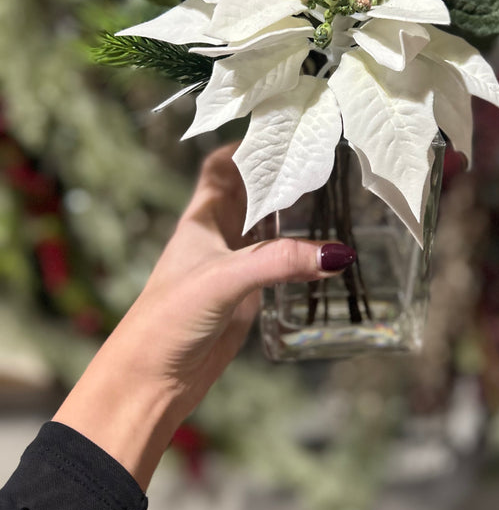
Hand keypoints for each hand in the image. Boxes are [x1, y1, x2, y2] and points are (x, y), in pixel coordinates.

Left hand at [53, 144, 354, 488]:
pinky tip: (327, 250)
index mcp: (203, 216)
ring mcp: (235, 263)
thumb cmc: (167, 320)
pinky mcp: (248, 292)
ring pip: (269, 224)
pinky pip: (280, 261)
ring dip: (295, 210)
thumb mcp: (224, 281)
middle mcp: (219, 234)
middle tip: (326, 157)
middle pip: (253, 189)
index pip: (224, 164)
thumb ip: (279, 262)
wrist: (152, 380)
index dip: (249, 144)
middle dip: (283, 173)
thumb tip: (336, 254)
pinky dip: (302, 252)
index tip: (288, 129)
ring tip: (336, 192)